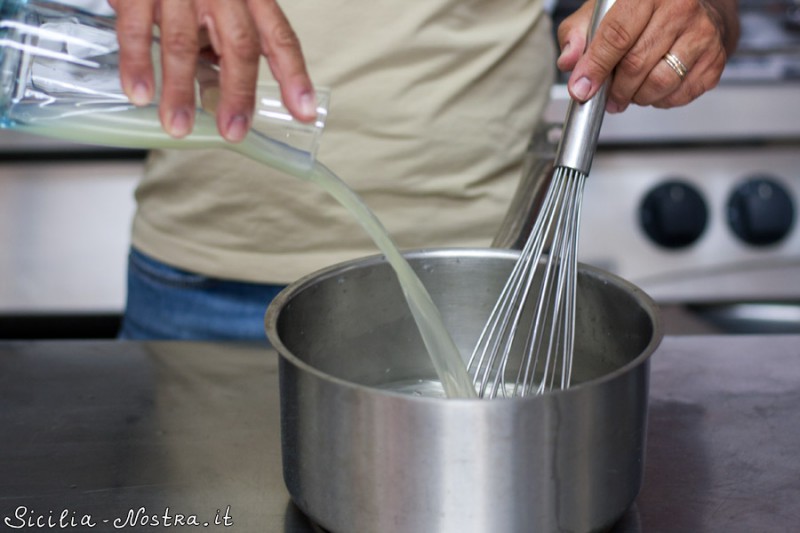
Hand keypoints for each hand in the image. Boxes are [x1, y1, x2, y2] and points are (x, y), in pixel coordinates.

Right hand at [107, 0, 316, 140]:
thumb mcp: (223, 1)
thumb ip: (225, 39)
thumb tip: (227, 89)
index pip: (279, 36)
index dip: (294, 76)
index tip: (304, 112)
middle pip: (239, 45)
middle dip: (238, 94)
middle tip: (233, 132)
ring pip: (184, 43)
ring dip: (180, 91)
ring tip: (178, 126)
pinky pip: (138, 28)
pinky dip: (138, 63)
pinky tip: (139, 93)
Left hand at [556, 0, 739, 112]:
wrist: (696, 5)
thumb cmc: (644, 8)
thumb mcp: (603, 10)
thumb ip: (578, 33)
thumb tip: (568, 60)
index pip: (617, 35)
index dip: (596, 67)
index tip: (581, 88)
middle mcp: (680, 8)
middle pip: (636, 64)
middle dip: (615, 89)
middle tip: (606, 96)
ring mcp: (702, 33)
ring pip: (659, 83)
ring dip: (637, 97)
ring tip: (629, 91)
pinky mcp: (714, 58)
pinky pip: (679, 94)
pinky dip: (660, 100)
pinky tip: (653, 86)